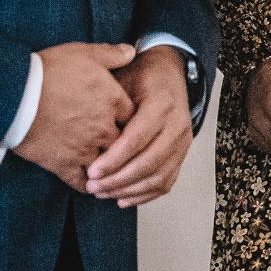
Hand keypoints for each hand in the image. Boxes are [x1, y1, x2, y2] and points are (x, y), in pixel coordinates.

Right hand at [13, 42, 136, 188]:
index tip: (128, 121)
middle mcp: (104, 127)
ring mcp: (85, 148)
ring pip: (108, 166)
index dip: (132, 118)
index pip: (135, 115)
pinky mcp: (64, 164)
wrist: (15, 95)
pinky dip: (89, 185)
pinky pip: (82, 182)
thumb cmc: (49, 70)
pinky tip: (91, 185)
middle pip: (125, 143)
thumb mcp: (83, 53)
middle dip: (124, 145)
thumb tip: (132, 52)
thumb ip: (112, 54)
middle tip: (122, 147)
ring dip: (109, 167)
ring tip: (109, 170)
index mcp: (112, 100)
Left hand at [86, 46, 193, 207]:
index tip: (92, 171)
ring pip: (158, 176)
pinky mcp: (182, 154)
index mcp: (162, 104)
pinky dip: (144, 195)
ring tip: (103, 194)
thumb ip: (110, 104)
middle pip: (148, 162)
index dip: (114, 159)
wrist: (168, 72)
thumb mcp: (123, 79)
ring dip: (128, 190)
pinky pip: (166, 182)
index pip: (137, 139)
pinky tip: (123, 199)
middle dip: (118, 179)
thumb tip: (87, 130)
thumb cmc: (141, 76)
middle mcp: (177, 125)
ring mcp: (183, 141)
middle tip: (94, 187)